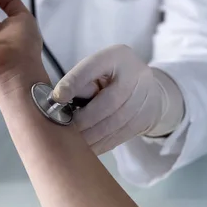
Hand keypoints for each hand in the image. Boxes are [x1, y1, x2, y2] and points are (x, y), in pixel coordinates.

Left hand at [52, 45, 184, 154]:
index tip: (56, 98)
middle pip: (108, 102)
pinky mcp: (146, 118)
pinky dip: (101, 145)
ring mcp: (145, 97)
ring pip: (114, 123)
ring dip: (90, 137)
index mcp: (117, 56)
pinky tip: (87, 150)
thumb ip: (81, 81)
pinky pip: (120, 136)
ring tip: (72, 144)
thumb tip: (59, 101)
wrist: (149, 90)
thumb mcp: (97, 70)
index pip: (93, 67)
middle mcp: (136, 74)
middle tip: (63, 131)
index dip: (74, 83)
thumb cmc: (112, 78)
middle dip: (83, 120)